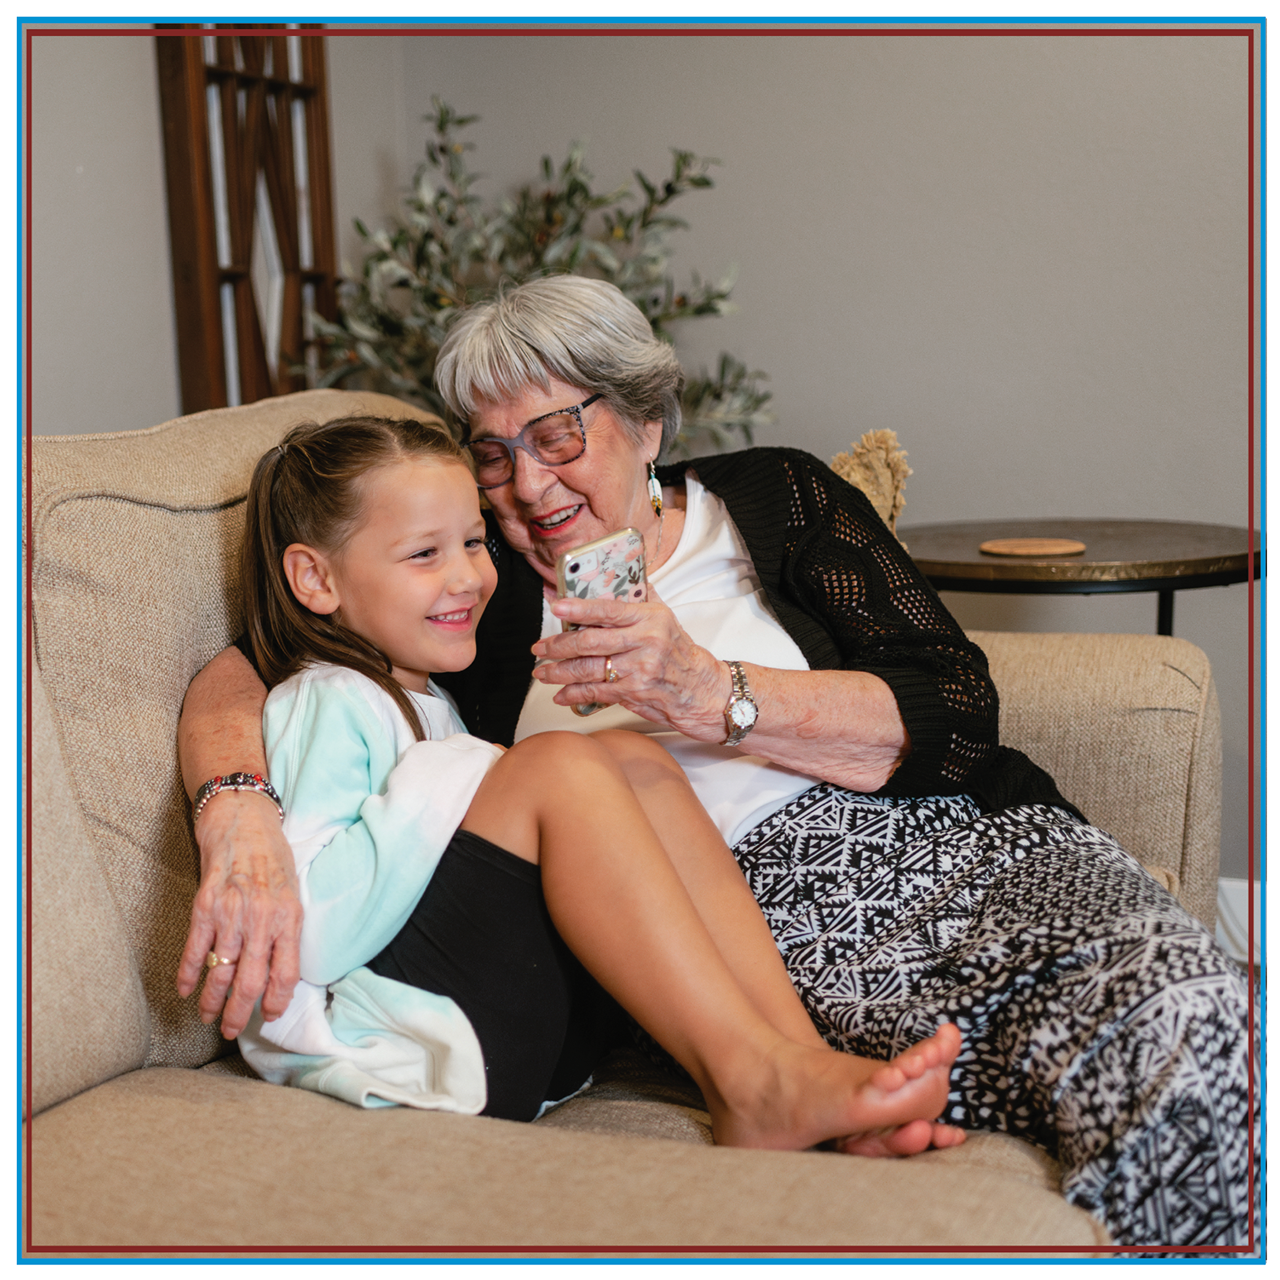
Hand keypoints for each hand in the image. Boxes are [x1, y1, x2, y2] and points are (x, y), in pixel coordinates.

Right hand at [176, 790, 301, 1038]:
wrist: (244, 820)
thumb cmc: (274, 858)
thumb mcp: (294, 893)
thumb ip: (288, 930)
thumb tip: (282, 973)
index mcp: (290, 918)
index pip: (287, 973)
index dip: (277, 1001)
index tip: (269, 1016)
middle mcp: (262, 919)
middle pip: (250, 982)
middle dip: (239, 1014)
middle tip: (231, 1030)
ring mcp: (231, 914)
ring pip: (220, 972)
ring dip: (212, 1001)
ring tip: (208, 1016)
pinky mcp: (204, 906)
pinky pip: (194, 950)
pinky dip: (187, 975)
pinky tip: (184, 991)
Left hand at [531, 587, 730, 740]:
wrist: (703, 690)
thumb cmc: (681, 654)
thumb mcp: (666, 619)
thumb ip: (641, 598)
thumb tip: (620, 577)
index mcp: (649, 618)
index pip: (608, 610)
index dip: (578, 608)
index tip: (556, 607)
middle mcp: (644, 642)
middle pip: (590, 642)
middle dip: (558, 646)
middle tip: (540, 647)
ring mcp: (639, 669)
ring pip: (588, 669)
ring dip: (559, 672)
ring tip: (543, 671)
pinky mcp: (634, 692)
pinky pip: (596, 692)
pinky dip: (574, 694)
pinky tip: (561, 694)